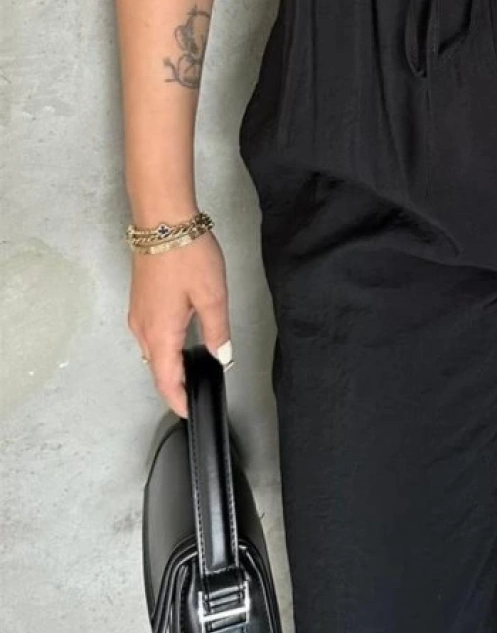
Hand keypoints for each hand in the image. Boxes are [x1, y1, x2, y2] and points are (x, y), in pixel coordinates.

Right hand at [127, 231, 231, 416]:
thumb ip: (217, 331)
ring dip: (168, 365)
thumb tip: (221, 357)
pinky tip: (181, 342)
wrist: (163, 221)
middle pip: (156, 368)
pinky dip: (164, 347)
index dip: (178, 399)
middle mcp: (142, 329)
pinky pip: (150, 334)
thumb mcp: (212, 296)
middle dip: (174, 385)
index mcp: (160, 334)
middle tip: (195, 394)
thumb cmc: (187, 256)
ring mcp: (138, 314)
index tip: (190, 411)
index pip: (166, 380)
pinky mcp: (140, 300)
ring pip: (151, 351)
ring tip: (190, 373)